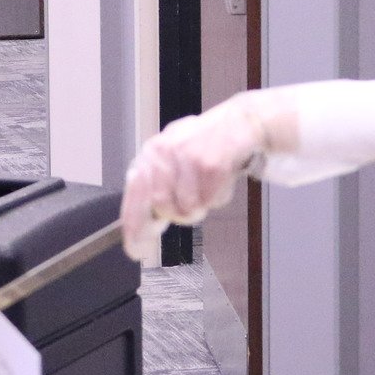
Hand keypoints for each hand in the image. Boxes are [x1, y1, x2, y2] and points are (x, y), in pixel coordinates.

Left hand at [121, 98, 268, 260]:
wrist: (239, 123)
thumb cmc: (204, 147)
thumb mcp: (174, 162)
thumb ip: (157, 187)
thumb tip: (144, 224)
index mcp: (149, 155)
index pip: (135, 198)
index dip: (135, 229)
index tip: (137, 251)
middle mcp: (162, 153)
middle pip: (163, 208)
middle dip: (180, 214)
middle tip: (193, 206)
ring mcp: (185, 156)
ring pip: (188, 208)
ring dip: (202, 206)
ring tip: (209, 186)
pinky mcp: (209, 162)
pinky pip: (211, 200)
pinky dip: (219, 197)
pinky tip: (221, 179)